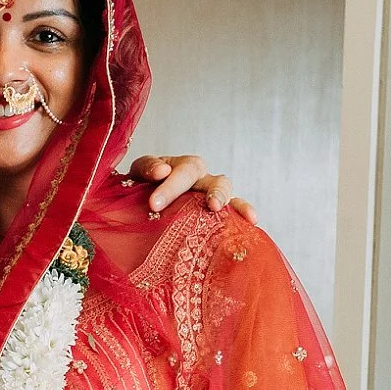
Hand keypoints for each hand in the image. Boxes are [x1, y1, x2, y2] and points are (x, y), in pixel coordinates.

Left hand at [127, 154, 257, 224]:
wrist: (140, 209)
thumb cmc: (142, 190)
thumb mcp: (138, 175)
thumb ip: (147, 168)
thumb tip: (162, 171)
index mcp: (181, 167)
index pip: (182, 172)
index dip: (171, 187)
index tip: (154, 204)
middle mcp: (200, 179)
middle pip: (213, 180)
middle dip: (213, 191)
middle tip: (211, 205)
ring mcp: (211, 196)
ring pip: (225, 191)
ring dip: (229, 201)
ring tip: (224, 211)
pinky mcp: (217, 215)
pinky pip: (233, 212)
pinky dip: (243, 213)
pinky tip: (251, 222)